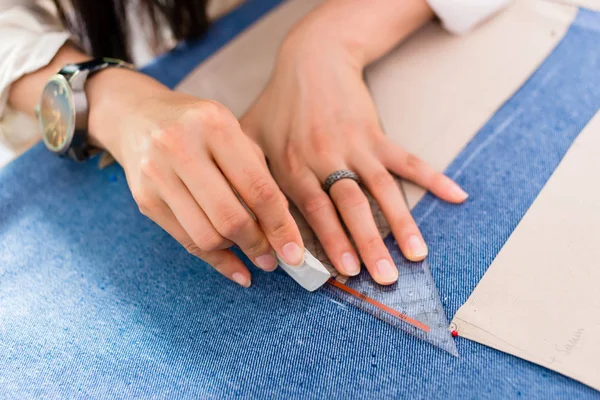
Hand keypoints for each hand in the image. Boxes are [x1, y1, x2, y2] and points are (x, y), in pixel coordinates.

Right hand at [88, 70, 304, 286]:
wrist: (136, 115)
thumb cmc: (197, 126)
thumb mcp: (232, 132)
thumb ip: (257, 173)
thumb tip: (282, 228)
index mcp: (215, 126)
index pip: (257, 188)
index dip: (281, 226)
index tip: (294, 251)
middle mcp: (181, 147)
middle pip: (230, 217)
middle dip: (258, 245)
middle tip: (274, 259)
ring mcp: (158, 175)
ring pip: (207, 235)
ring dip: (236, 252)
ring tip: (252, 253)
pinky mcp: (144, 199)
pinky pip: (186, 241)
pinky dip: (215, 259)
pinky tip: (234, 266)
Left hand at [241, 27, 466, 284]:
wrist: (311, 59)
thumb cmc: (278, 103)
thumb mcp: (250, 135)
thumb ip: (246, 176)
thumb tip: (240, 219)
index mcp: (291, 163)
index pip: (312, 209)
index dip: (328, 241)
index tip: (342, 272)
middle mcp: (324, 157)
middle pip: (349, 206)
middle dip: (367, 243)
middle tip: (382, 277)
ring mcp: (355, 145)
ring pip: (381, 189)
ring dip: (401, 223)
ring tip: (417, 256)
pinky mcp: (377, 134)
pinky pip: (408, 159)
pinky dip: (433, 178)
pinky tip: (456, 196)